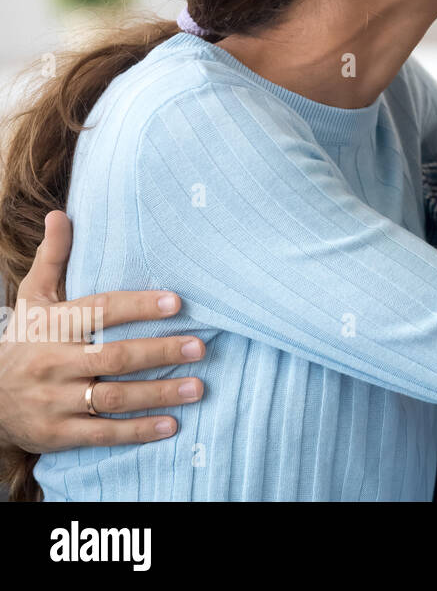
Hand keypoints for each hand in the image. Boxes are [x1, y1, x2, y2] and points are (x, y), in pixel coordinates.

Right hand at [0, 211, 205, 453]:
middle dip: (159, 352)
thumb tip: (60, 214)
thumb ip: (53, 259)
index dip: (138, 306)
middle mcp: (52, 362)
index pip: (99, 311)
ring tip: (197, 387)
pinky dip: (138, 431)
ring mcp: (54, 401)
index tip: (177, 303)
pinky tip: (171, 425)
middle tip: (200, 347)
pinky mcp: (58, 434)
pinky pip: (103, 433)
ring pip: (112, 397)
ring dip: (158, 394)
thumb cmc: (24, 342)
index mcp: (51, 326)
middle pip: (113, 356)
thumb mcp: (33, 300)